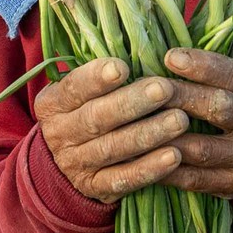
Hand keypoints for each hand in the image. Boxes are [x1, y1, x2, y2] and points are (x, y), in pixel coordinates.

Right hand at [34, 58, 190, 204]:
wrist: (67, 163)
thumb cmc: (87, 110)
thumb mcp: (82, 91)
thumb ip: (104, 73)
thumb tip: (145, 44)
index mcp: (53, 103)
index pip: (73, 88)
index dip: (96, 78)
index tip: (123, 67)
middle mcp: (60, 134)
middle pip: (96, 118)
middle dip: (132, 103)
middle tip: (165, 89)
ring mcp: (76, 164)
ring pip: (113, 149)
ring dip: (149, 135)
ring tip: (180, 120)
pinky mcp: (95, 188)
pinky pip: (123, 180)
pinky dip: (149, 169)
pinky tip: (174, 157)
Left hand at [153, 50, 232, 199]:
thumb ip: (222, 74)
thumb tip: (171, 56)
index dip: (204, 66)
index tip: (170, 57)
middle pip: (221, 110)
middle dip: (180, 97)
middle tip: (146, 89)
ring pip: (204, 149)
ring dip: (166, 137)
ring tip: (135, 125)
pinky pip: (196, 179)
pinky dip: (166, 169)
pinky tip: (142, 158)